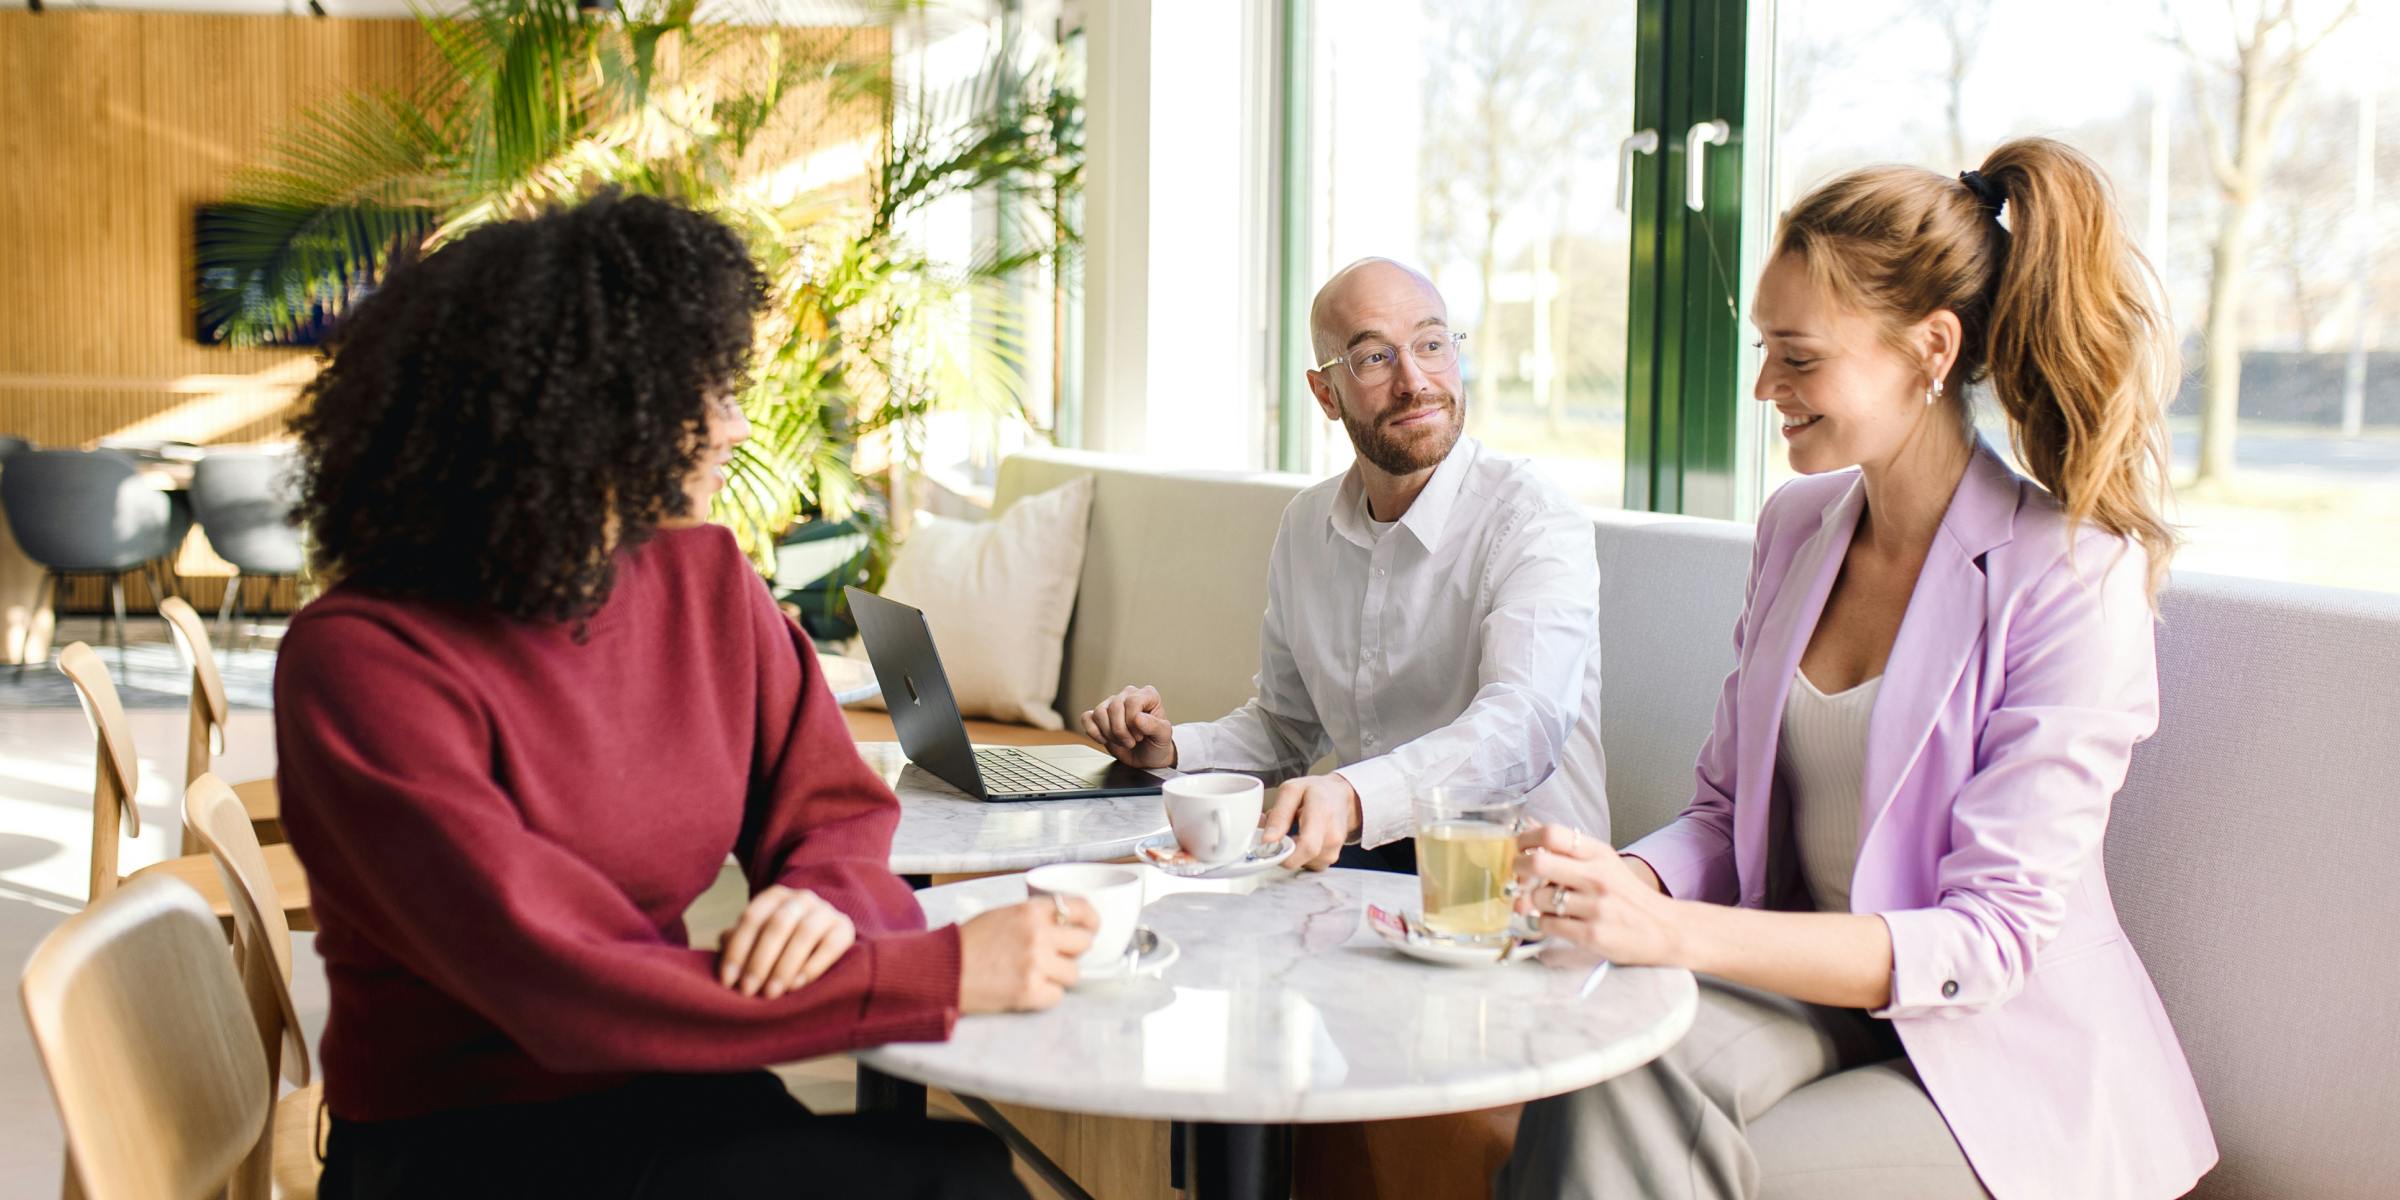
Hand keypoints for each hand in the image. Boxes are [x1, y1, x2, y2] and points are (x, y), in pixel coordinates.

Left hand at [717, 886, 856, 998]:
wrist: (826, 935)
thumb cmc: (783, 942)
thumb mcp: (760, 936)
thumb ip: (741, 939)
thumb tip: (721, 943)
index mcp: (775, 895)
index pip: (752, 918)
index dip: (737, 950)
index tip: (728, 980)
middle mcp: (801, 898)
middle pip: (777, 925)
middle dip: (759, 961)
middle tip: (748, 990)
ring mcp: (826, 911)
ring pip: (804, 934)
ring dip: (784, 966)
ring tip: (772, 993)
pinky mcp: (844, 929)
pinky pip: (830, 946)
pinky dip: (812, 966)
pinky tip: (796, 985)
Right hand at [956, 896, 1098, 1013]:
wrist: (941, 970)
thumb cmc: (967, 944)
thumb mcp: (1001, 916)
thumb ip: (1033, 918)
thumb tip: (1063, 926)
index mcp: (1030, 911)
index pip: (1079, 909)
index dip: (1091, 920)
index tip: (1093, 927)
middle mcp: (1037, 935)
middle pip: (1082, 943)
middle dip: (1072, 952)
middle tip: (1056, 957)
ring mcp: (1035, 964)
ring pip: (1073, 973)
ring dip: (1058, 976)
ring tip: (1035, 975)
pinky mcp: (1029, 991)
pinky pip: (1057, 996)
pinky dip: (1045, 996)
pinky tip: (1026, 990)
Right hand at [1079, 685, 1177, 768]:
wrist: (1148, 757)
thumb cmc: (1157, 743)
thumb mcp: (1163, 736)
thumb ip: (1154, 725)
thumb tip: (1137, 717)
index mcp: (1147, 695)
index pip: (1132, 702)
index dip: (1133, 722)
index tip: (1140, 734)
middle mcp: (1128, 695)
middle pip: (1114, 707)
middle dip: (1121, 731)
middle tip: (1131, 742)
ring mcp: (1112, 704)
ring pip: (1099, 712)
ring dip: (1109, 733)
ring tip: (1121, 741)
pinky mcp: (1099, 717)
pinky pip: (1086, 718)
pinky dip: (1093, 732)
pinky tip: (1105, 739)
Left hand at [1260, 774, 1361, 870]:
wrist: (1340, 797)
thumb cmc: (1316, 792)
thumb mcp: (1291, 791)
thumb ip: (1278, 816)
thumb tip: (1267, 840)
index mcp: (1322, 814)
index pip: (1307, 845)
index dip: (1283, 852)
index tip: (1267, 845)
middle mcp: (1333, 836)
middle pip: (1300, 859)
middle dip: (1281, 851)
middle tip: (1276, 835)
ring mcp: (1333, 850)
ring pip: (1300, 863)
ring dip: (1289, 852)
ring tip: (1292, 832)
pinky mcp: (1330, 860)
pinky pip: (1306, 864)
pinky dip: (1298, 855)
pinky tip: (1300, 839)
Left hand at [1512, 824, 1684, 965]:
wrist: (1664, 929)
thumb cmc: (1626, 894)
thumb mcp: (1603, 862)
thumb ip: (1567, 846)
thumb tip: (1526, 824)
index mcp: (1598, 854)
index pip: (1552, 834)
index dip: (1525, 839)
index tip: (1518, 848)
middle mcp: (1597, 877)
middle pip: (1538, 864)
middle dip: (1517, 869)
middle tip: (1516, 876)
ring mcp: (1595, 907)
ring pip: (1538, 899)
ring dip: (1532, 903)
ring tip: (1544, 904)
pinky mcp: (1591, 935)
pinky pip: (1547, 925)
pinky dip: (1542, 924)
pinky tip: (1555, 921)